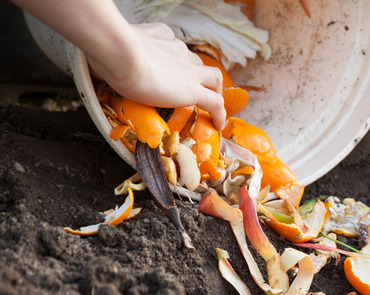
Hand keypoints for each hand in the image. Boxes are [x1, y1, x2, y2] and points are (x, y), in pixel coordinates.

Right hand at [12, 0, 226, 129]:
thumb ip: (112, 53)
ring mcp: (189, 72)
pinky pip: (216, 103)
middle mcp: (180, 51)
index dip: (178, 63)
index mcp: (163, 38)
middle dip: (200, 77)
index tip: (173, 73)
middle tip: (194, 92)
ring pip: (213, 80)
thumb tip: (93, 57)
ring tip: (212, 109)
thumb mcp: (112, 48)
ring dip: (214, 93)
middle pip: (198, 64)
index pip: (177, 50)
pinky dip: (220, 114)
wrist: (121, 53)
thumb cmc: (109, 50)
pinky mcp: (193, 90)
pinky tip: (220, 125)